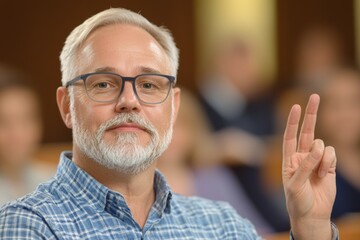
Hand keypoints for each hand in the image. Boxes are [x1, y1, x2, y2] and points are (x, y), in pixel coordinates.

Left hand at [282, 94, 335, 239]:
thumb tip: (316, 147)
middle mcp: (302, 156)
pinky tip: (326, 174)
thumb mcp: (295, 184)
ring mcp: (316, 160)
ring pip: (321, 145)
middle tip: (314, 96)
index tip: (295, 106)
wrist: (312, 214)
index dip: (292, 122)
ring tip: (319, 174)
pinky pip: (331, 154)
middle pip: (307, 131)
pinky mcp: (329, 165)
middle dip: (310, 114)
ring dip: (321, 158)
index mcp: (289, 159)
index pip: (289, 136)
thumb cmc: (297, 200)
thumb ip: (305, 165)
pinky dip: (329, 162)